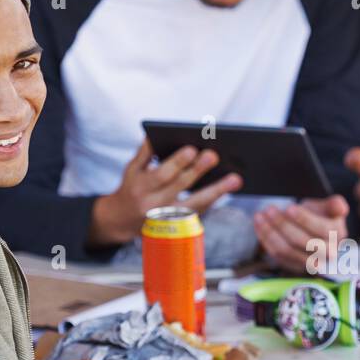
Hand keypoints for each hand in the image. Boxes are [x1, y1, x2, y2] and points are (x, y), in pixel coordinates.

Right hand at [89, 139, 242, 246]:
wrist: (123, 220)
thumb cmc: (132, 187)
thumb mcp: (131, 170)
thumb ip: (144, 153)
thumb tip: (155, 134)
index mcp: (141, 187)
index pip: (161, 174)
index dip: (177, 163)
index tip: (192, 149)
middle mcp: (154, 204)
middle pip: (180, 187)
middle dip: (198, 170)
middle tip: (214, 155)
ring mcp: (169, 218)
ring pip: (195, 204)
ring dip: (217, 191)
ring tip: (236, 179)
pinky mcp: (179, 226)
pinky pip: (200, 211)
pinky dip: (214, 199)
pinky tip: (229, 187)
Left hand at [252, 195, 348, 273]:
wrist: (314, 230)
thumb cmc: (321, 215)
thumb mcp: (328, 207)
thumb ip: (334, 205)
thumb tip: (341, 208)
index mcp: (337, 236)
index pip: (321, 230)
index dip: (304, 219)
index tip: (289, 207)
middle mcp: (327, 254)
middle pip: (302, 242)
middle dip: (283, 224)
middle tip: (269, 209)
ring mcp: (310, 263)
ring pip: (287, 250)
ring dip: (270, 232)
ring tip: (260, 215)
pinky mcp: (294, 266)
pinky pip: (277, 256)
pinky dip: (265, 240)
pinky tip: (259, 225)